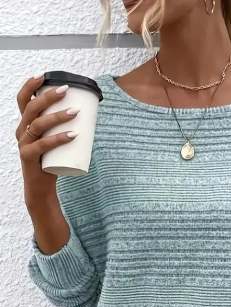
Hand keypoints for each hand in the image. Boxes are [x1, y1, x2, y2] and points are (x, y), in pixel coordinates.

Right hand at [15, 74, 78, 207]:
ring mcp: (23, 144)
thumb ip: (65, 128)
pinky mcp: (28, 157)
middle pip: (31, 108)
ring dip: (57, 116)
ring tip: (76, 112)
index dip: (30, 86)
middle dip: (48, 96)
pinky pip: (43, 145)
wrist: (42, 188)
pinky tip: (72, 135)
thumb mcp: (56, 141)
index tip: (44, 75)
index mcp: (25, 125)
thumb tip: (90, 114)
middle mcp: (21, 131)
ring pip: (38, 124)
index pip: (22, 100)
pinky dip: (58, 139)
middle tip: (66, 90)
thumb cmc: (51, 161)